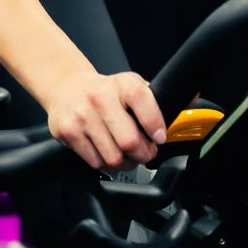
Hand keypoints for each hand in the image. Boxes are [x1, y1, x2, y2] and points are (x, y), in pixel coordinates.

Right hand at [42, 69, 166, 170]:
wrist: (66, 88)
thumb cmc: (104, 91)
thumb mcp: (129, 85)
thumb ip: (151, 99)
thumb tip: (181, 107)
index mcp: (121, 84)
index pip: (143, 101)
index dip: (155, 124)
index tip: (159, 137)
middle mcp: (100, 98)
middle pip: (130, 141)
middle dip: (143, 154)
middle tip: (144, 153)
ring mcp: (82, 116)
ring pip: (113, 157)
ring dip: (124, 162)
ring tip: (124, 154)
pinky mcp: (68, 132)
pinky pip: (95, 162)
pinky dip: (104, 163)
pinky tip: (105, 151)